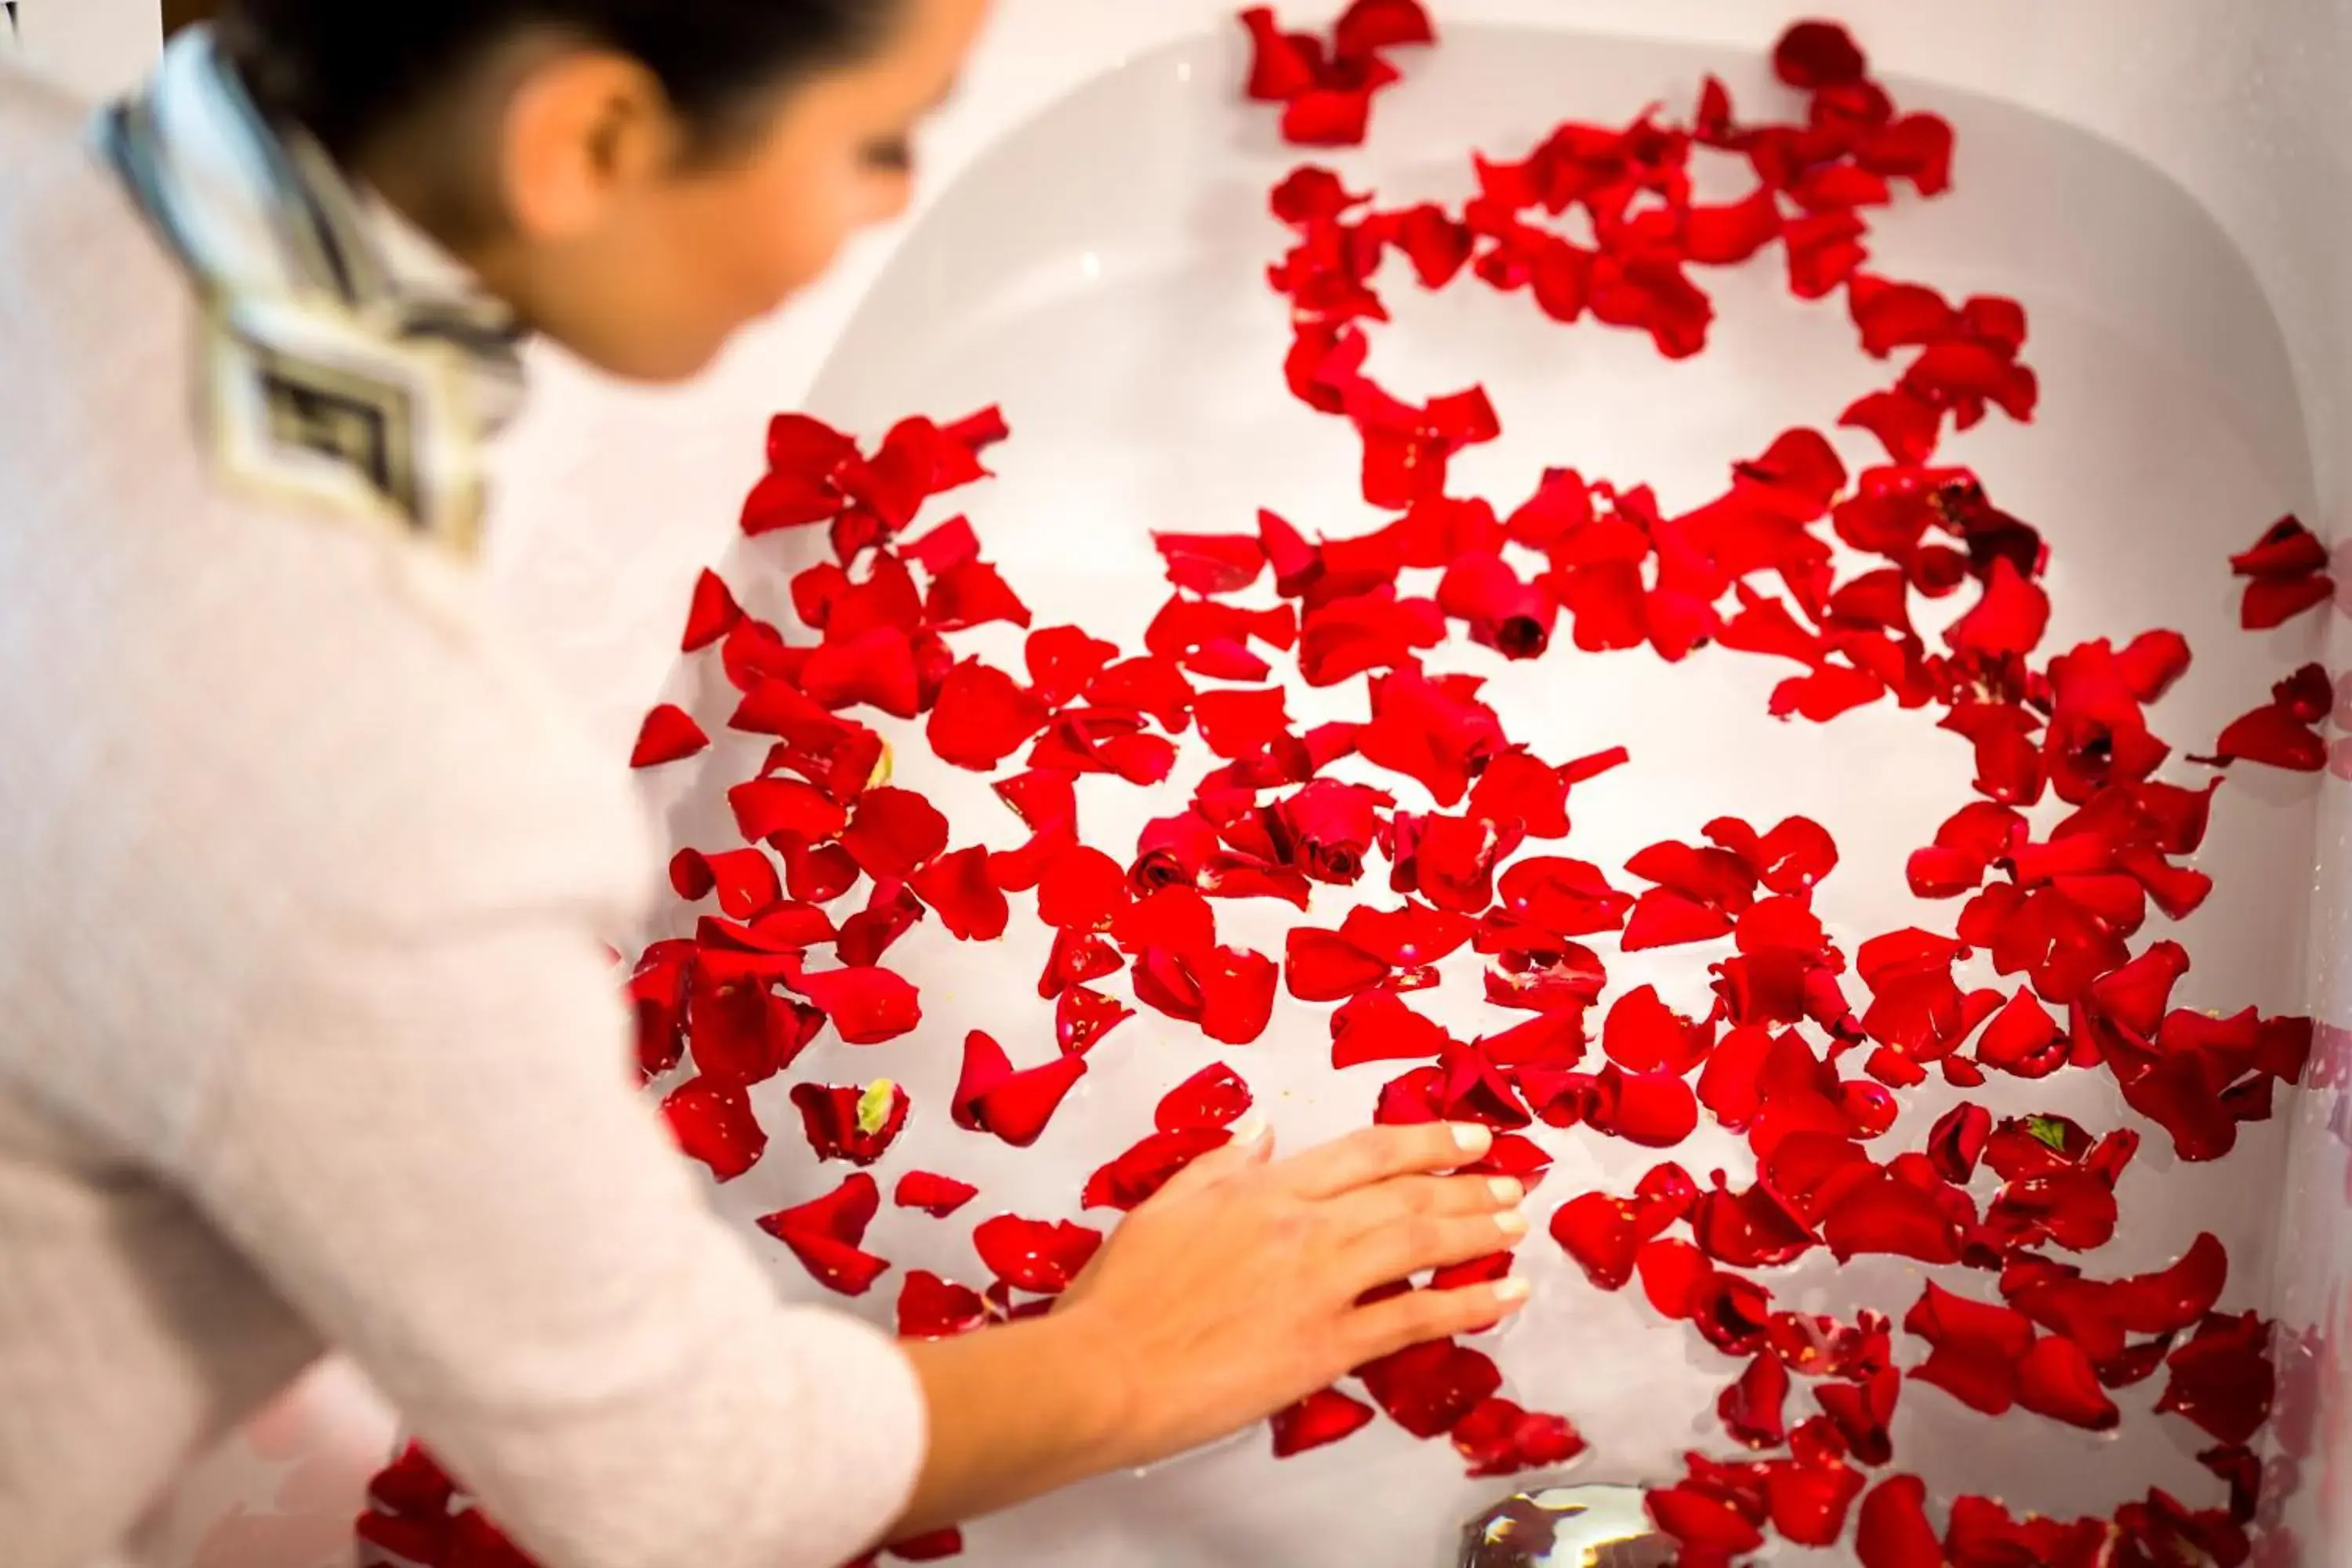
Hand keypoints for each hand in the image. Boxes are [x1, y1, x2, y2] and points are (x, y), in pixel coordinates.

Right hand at [1049, 1120, 1529, 1471]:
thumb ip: (1219, 1164)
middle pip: (1404, 1192)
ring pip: (1419, 1242)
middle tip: (1510, 1183)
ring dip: (1477, 1230)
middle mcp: (1302, 1227)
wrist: (1105, 1370)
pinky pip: (1413, 1318)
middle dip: (1466, 1184)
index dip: (1425, 1141)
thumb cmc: (1119, 1296)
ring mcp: (1319, 1286)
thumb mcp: (1163, 1206)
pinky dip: (1467, 1304)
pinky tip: (1504, 1296)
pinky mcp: (1326, 1346)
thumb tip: (1261, 1127)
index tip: (1468, 1138)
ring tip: (1516, 1225)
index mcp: (1262, 1188)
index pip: (1364, 1151)